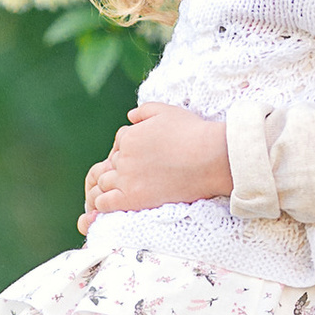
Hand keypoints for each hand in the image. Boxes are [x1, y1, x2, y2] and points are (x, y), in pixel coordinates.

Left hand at [80, 102, 234, 229]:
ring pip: (103, 182)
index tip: (146, 158)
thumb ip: (144, 111)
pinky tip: (116, 203)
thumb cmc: (193, 133)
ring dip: (109, 185)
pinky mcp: (132, 198)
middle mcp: (123, 157)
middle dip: (121, 167)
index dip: (131, 149)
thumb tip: (130, 116)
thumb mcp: (168, 111)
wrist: (211, 158)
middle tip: (141, 174)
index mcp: (129, 136)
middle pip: (111, 163)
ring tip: (127, 190)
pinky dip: (103, 203)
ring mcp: (126, 178)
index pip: (120, 142)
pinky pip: (104, 202)